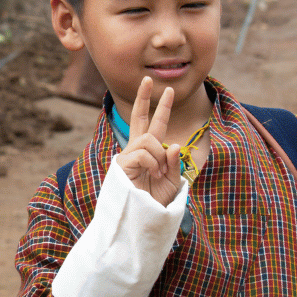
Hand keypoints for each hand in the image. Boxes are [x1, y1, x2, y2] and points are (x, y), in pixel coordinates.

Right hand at [115, 76, 184, 206]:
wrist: (142, 218)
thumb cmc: (156, 202)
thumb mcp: (173, 181)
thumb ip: (174, 162)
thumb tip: (173, 144)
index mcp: (150, 151)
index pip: (156, 124)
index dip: (162, 107)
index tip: (168, 90)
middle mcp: (137, 149)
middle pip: (139, 118)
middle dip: (144, 98)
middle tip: (148, 79)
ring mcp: (128, 155)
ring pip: (149, 140)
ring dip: (158, 156)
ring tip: (159, 173)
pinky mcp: (122, 164)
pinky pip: (143, 153)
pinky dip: (152, 164)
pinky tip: (152, 175)